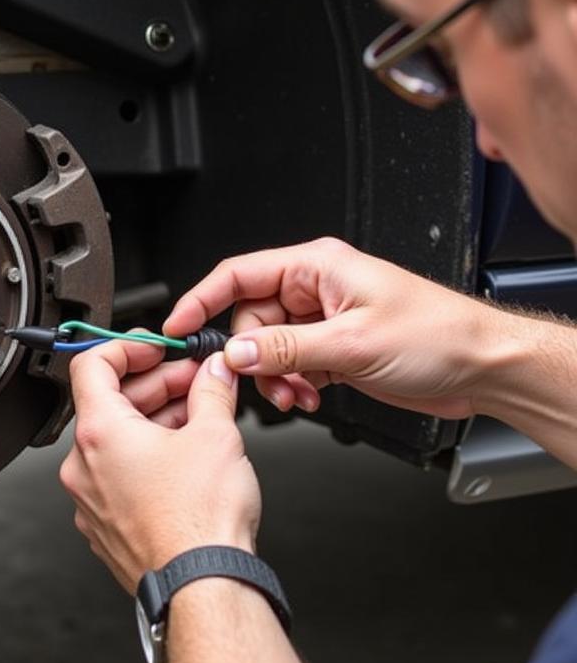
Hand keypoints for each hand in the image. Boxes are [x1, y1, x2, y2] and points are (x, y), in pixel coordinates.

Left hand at [59, 339, 260, 594]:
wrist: (202, 588)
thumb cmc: (200, 522)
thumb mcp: (216, 434)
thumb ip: (212, 390)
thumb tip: (214, 373)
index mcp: (99, 433)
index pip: (91, 363)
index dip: (126, 346)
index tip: (156, 347)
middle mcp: (84, 466)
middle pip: (109, 402)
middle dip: (156, 384)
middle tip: (195, 379)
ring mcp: (91, 500)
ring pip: (117, 441)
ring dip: (154, 419)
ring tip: (199, 416)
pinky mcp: (106, 527)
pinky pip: (119, 476)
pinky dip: (147, 457)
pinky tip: (185, 457)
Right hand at [164, 236, 497, 418]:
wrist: (483, 367)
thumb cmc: (438, 335)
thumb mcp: (353, 343)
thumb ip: (287, 348)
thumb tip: (238, 351)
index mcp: (316, 266)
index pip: (239, 274)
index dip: (202, 298)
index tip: (178, 325)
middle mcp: (315, 288)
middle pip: (251, 318)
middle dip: (252, 354)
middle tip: (262, 381)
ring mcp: (324, 319)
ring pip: (270, 346)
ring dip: (275, 376)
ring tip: (297, 395)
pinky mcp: (333, 346)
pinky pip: (292, 363)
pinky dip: (294, 383)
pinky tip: (311, 396)